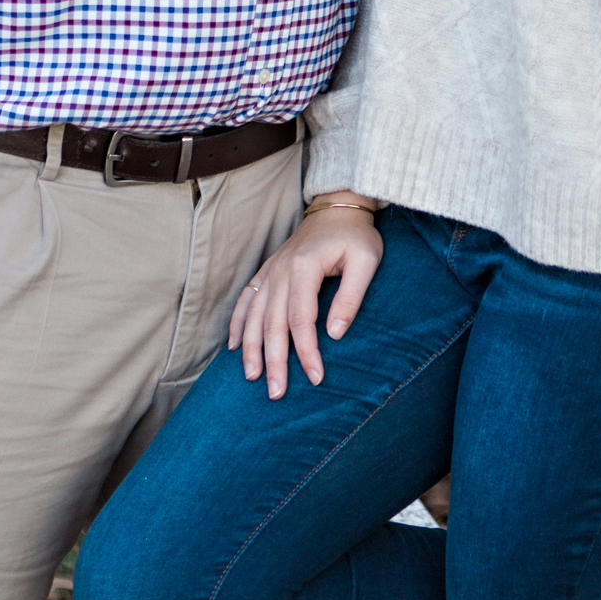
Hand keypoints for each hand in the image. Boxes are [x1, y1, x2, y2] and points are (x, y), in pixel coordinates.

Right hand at [228, 201, 382, 399]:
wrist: (339, 206)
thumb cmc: (356, 235)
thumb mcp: (366, 261)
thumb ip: (351, 297)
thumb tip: (334, 335)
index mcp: (305, 268)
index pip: (301, 320)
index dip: (306, 352)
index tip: (316, 378)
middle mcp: (282, 269)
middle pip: (272, 322)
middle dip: (273, 360)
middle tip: (277, 393)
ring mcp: (272, 269)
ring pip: (254, 314)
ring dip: (251, 347)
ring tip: (252, 377)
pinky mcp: (268, 270)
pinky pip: (246, 298)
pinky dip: (238, 323)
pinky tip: (235, 346)